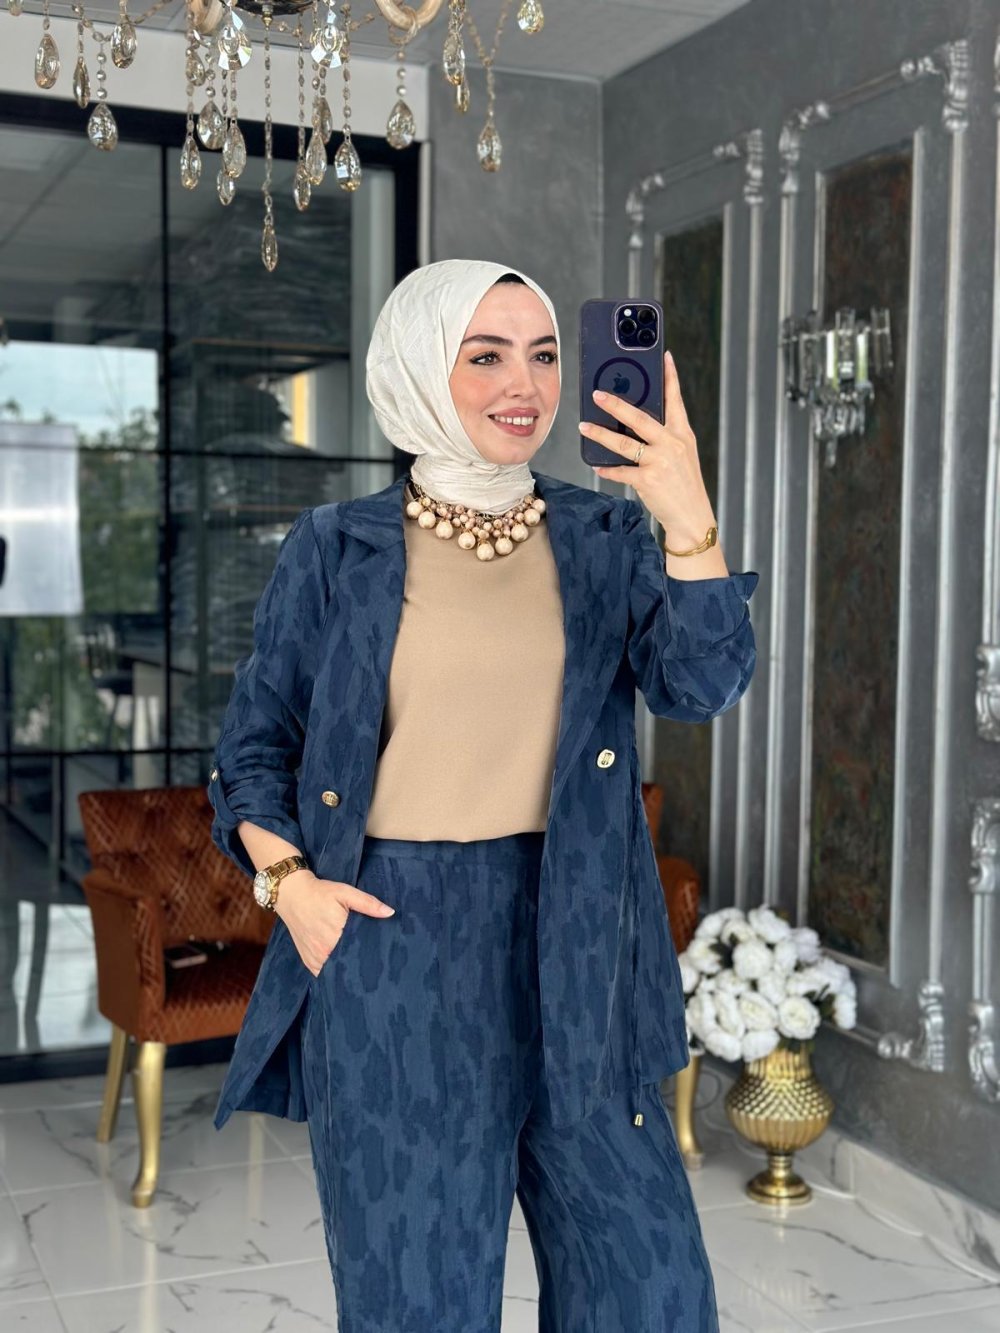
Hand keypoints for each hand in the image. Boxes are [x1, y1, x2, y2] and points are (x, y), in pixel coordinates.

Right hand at [276, 869, 394, 976]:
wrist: (292, 894)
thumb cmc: (320, 893)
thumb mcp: (345, 893)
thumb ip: (368, 904)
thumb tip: (390, 913)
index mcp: (335, 937)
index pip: (358, 955)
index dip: (370, 958)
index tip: (380, 958)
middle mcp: (323, 952)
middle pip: (347, 967)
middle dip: (359, 966)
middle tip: (373, 964)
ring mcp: (314, 958)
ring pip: (334, 974)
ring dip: (345, 971)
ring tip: (359, 968)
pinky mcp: (307, 960)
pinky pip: (322, 974)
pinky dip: (332, 972)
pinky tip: (342, 968)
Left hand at [579, 351, 717, 548]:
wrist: (692, 516)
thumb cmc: (684, 485)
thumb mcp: (682, 455)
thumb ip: (664, 438)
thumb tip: (635, 425)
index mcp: (682, 435)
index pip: (676, 400)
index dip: (670, 377)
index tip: (664, 357)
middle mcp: (672, 444)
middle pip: (640, 418)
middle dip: (617, 404)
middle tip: (598, 394)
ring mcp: (660, 461)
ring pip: (624, 443)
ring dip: (601, 434)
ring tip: (584, 427)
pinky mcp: (648, 479)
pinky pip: (621, 471)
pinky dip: (608, 469)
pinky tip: (597, 466)